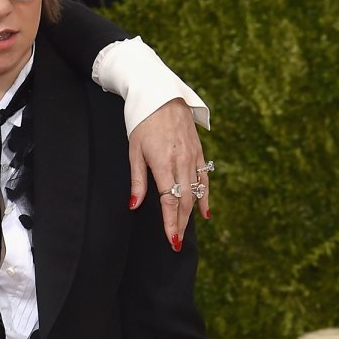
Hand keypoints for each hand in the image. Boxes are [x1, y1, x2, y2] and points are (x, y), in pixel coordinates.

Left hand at [128, 97, 209, 250]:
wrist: (162, 96)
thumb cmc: (141, 122)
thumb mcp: (133, 150)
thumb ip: (137, 180)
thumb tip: (134, 205)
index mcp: (163, 163)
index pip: (169, 200)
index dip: (169, 221)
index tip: (170, 239)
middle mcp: (181, 162)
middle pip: (184, 200)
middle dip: (180, 223)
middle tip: (175, 242)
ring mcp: (193, 157)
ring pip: (195, 192)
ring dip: (191, 214)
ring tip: (184, 231)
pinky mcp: (199, 152)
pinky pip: (204, 179)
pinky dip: (205, 196)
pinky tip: (204, 212)